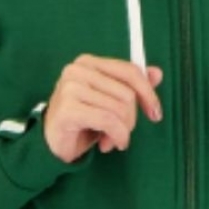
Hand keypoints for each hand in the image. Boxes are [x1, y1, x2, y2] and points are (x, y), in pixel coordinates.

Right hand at [42, 54, 163, 161]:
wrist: (52, 144)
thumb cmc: (82, 122)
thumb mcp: (110, 102)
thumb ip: (131, 87)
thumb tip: (157, 73)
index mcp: (89, 63)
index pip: (129, 71)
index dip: (148, 93)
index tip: (155, 113)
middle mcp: (78, 70)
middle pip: (127, 93)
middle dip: (131, 119)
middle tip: (122, 132)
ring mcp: (70, 88)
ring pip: (120, 109)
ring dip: (122, 131)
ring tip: (111, 140)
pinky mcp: (68, 108)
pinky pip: (109, 121)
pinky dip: (117, 136)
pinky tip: (109, 145)